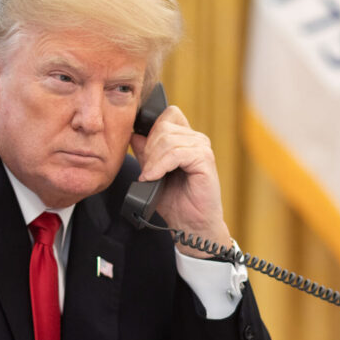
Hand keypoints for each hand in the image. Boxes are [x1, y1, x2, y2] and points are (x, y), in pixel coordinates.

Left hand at [129, 106, 231, 257]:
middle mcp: (196, 139)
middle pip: (163, 126)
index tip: (144, 153)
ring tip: (150, 177)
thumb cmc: (175, 201)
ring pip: (167, 139)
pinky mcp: (205, 160)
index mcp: (186, 139)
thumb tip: (134, 134)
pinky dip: (160, 166)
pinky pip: (176, 153)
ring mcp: (202, 148)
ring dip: (153, 160)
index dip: (151, 130)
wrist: (190, 224)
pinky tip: (154, 177)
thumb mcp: (153, 173)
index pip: (168, 115)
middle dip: (148, 148)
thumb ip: (145, 153)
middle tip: (146, 170)